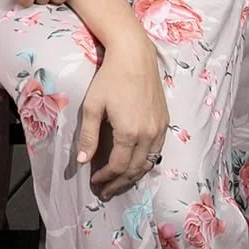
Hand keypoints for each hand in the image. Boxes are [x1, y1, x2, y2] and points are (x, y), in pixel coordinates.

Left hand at [76, 29, 167, 196]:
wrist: (135, 56)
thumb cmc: (110, 78)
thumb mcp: (93, 106)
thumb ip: (88, 136)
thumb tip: (82, 162)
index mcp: (129, 132)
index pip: (118, 166)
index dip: (105, 178)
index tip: (94, 182)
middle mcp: (148, 135)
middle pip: (134, 169)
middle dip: (118, 183)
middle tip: (105, 192)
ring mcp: (160, 129)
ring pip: (148, 163)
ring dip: (133, 176)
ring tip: (118, 184)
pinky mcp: (165, 122)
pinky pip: (156, 151)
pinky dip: (145, 163)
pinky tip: (134, 165)